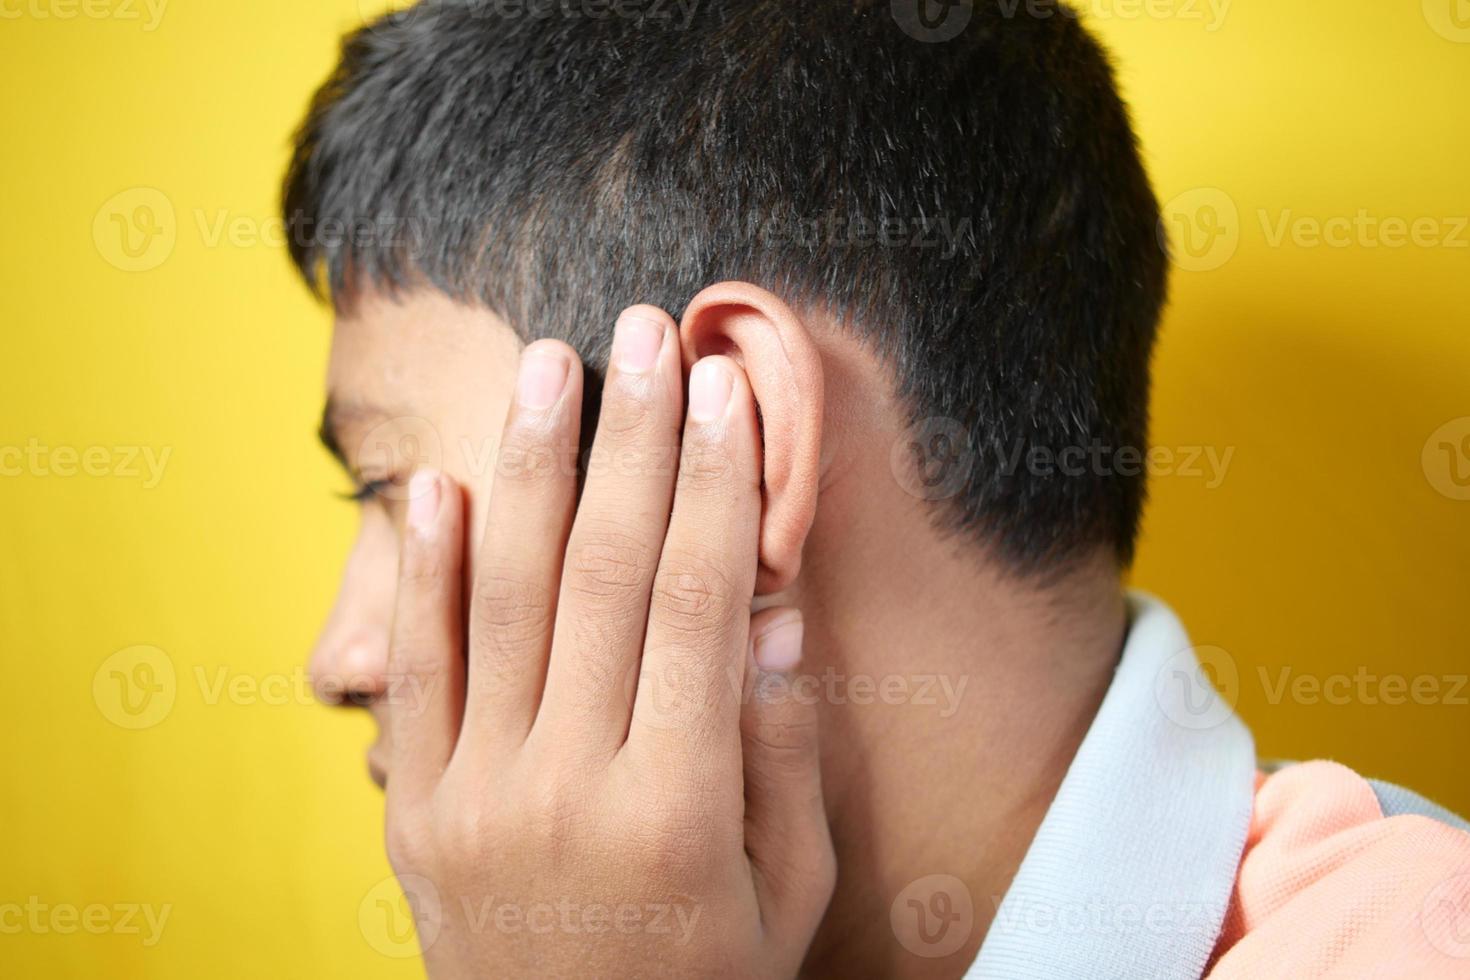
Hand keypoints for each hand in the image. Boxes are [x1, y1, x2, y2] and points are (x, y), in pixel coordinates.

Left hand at [383, 305, 835, 977]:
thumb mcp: (786, 894)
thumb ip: (782, 754)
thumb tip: (774, 611)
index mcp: (679, 809)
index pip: (703, 603)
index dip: (719, 483)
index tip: (726, 391)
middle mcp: (570, 787)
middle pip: (606, 573)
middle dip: (633, 440)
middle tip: (645, 333)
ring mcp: (477, 797)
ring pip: (503, 598)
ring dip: (529, 468)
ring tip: (547, 366)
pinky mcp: (415, 813)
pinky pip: (415, 675)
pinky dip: (422, 572)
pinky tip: (439, 484)